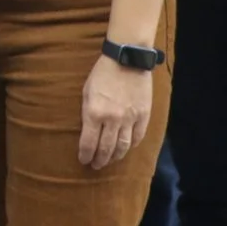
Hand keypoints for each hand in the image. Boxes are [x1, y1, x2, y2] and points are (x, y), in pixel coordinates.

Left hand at [78, 55, 154, 170]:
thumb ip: (88, 112)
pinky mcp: (143, 115)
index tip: (83, 161)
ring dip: (115, 156)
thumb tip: (88, 130)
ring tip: (110, 160)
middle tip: (96, 166)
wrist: (127, 59)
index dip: (85, 155)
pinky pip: (138, 136)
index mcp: (94, 113)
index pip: (88, 143)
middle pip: (106, 148)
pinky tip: (127, 148)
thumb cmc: (102, 73)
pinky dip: (132, 145)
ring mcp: (129, 119)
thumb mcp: (87, 92)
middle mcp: (112, 120)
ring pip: (123, 146)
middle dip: (99, 160)